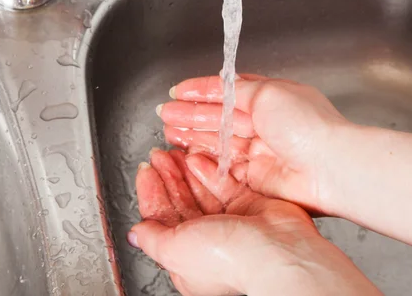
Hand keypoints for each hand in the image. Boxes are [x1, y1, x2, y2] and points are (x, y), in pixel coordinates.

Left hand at [130, 148, 379, 295]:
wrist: (276, 251)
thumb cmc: (229, 259)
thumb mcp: (175, 250)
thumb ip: (154, 238)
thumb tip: (135, 234)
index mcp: (186, 256)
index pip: (161, 218)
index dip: (151, 192)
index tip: (146, 170)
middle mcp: (207, 240)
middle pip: (181, 201)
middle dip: (168, 176)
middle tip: (160, 155)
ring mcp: (229, 222)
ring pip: (201, 189)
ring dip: (186, 170)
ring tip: (175, 152)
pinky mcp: (248, 204)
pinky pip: (223, 183)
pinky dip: (209, 170)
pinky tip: (197, 157)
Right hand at [158, 74, 351, 213]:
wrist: (328, 167)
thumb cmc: (306, 125)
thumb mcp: (267, 92)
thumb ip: (238, 88)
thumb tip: (220, 82)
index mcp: (268, 98)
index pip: (228, 91)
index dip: (201, 90)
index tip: (178, 90)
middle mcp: (263, 123)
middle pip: (218, 117)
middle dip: (190, 113)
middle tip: (165, 112)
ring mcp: (259, 150)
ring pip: (218, 140)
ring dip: (192, 133)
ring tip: (168, 129)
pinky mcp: (255, 176)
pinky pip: (224, 166)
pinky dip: (204, 158)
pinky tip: (186, 152)